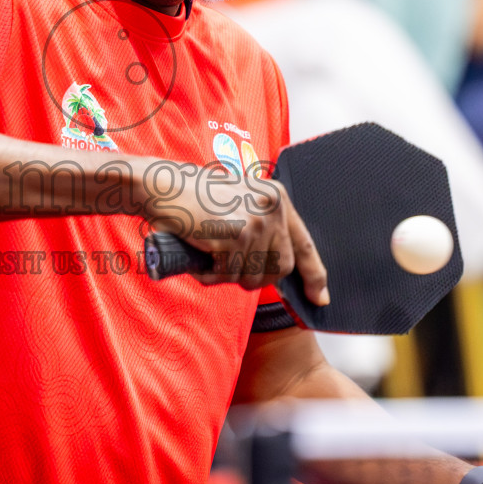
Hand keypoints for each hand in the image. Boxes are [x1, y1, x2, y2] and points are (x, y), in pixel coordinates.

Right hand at [141, 161, 328, 304]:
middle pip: (280, 268)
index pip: (304, 244)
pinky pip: (228, 275)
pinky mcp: (236, 236)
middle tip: (225, 267)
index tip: (319, 297)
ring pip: (251, 276)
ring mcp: (255, 221)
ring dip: (226, 276)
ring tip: (207, 255)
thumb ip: (262, 227)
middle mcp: (272, 207)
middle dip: (254, 278)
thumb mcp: (239, 204)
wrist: (162, 185)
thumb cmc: (193, 199)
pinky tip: (197, 257)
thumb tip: (278, 269)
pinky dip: (209, 275)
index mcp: (276, 198)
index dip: (314, 275)